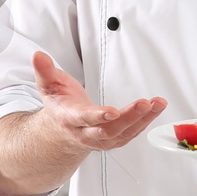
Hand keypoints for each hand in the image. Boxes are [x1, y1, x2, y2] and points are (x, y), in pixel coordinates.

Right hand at [32, 51, 166, 152]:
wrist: (62, 128)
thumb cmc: (60, 104)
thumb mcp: (48, 85)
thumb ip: (45, 71)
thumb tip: (38, 56)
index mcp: (70, 119)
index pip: (85, 119)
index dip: (98, 116)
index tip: (112, 111)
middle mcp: (86, 133)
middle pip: (109, 130)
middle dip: (128, 117)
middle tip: (144, 104)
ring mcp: (101, 139)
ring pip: (124, 132)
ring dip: (143, 119)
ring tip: (157, 103)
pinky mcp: (114, 138)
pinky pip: (132, 132)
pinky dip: (145, 121)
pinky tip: (155, 108)